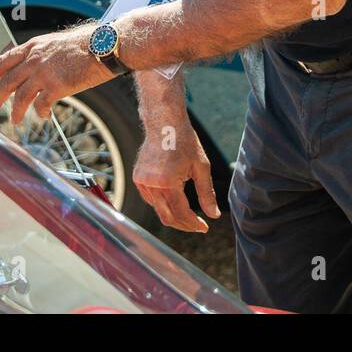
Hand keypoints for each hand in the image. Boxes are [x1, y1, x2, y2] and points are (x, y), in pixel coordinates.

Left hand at [0, 24, 110, 125]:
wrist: (105, 45)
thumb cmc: (88, 43)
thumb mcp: (58, 42)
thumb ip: (44, 54)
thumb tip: (37, 67)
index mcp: (34, 46)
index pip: (3, 61)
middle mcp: (34, 59)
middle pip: (6, 82)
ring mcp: (43, 73)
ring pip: (20, 97)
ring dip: (15, 111)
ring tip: (14, 121)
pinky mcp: (56, 87)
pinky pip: (41, 105)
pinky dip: (40, 113)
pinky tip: (44, 116)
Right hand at [133, 112, 219, 233]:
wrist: (164, 123)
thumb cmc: (185, 142)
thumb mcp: (201, 167)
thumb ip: (206, 193)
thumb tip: (214, 215)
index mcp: (168, 182)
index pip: (181, 213)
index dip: (194, 224)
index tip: (204, 227)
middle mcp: (151, 184)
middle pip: (166, 217)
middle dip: (183, 225)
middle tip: (197, 226)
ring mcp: (141, 181)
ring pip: (157, 209)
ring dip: (173, 214)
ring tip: (188, 213)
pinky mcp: (137, 178)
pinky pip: (150, 199)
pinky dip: (162, 204)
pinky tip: (174, 199)